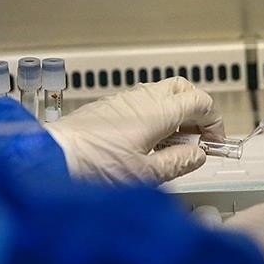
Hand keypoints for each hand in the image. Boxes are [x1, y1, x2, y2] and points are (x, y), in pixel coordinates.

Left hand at [46, 77, 223, 185]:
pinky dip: (156, 116)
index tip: (213, 144)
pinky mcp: (108, 107)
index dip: (215, 123)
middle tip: (198, 138)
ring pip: (162, 93)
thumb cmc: (92, 169)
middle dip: (198, 110)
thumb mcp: (146, 175)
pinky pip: (142, 102)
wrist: (49, 160)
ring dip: (176, 113)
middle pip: (183, 89)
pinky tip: (149, 142)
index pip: (201, 102)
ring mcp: (123, 100)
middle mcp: (142, 99)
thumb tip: (198, 154)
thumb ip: (179, 162)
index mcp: (157, 112)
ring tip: (173, 144)